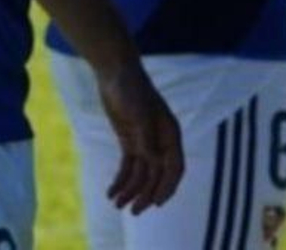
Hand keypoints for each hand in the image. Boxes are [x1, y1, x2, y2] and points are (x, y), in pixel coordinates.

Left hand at [97, 64, 183, 213]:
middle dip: (146, 194)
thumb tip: (151, 159)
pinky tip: (112, 192)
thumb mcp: (138, 110)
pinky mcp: (130, 141)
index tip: (157, 203)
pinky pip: (128, 166)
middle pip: (156, 175)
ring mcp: (145, 142)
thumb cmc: (130, 88)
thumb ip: (145, 134)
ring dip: (130, 190)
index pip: (174, 168)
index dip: (167, 187)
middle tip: (133, 211)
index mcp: (170, 135)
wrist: (115, 73)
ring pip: (141, 174)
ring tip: (117, 205)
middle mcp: (160, 142)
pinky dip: (121, 179)